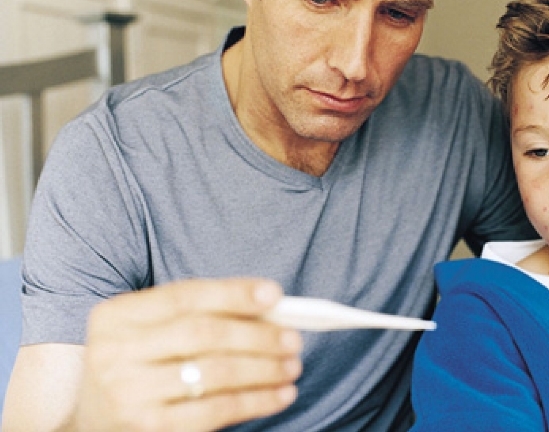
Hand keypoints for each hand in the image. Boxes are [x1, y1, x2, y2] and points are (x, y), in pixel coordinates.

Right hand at [65, 278, 302, 431]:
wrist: (91, 419)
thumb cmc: (140, 362)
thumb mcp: (152, 330)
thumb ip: (200, 313)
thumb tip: (271, 305)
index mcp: (117, 316)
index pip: (185, 295)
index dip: (233, 293)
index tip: (274, 294)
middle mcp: (115, 352)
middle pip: (204, 334)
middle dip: (257, 335)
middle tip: (294, 339)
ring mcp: (129, 393)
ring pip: (215, 373)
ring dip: (264, 369)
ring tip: (292, 366)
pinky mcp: (149, 429)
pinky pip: (215, 411)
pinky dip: (256, 401)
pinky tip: (280, 395)